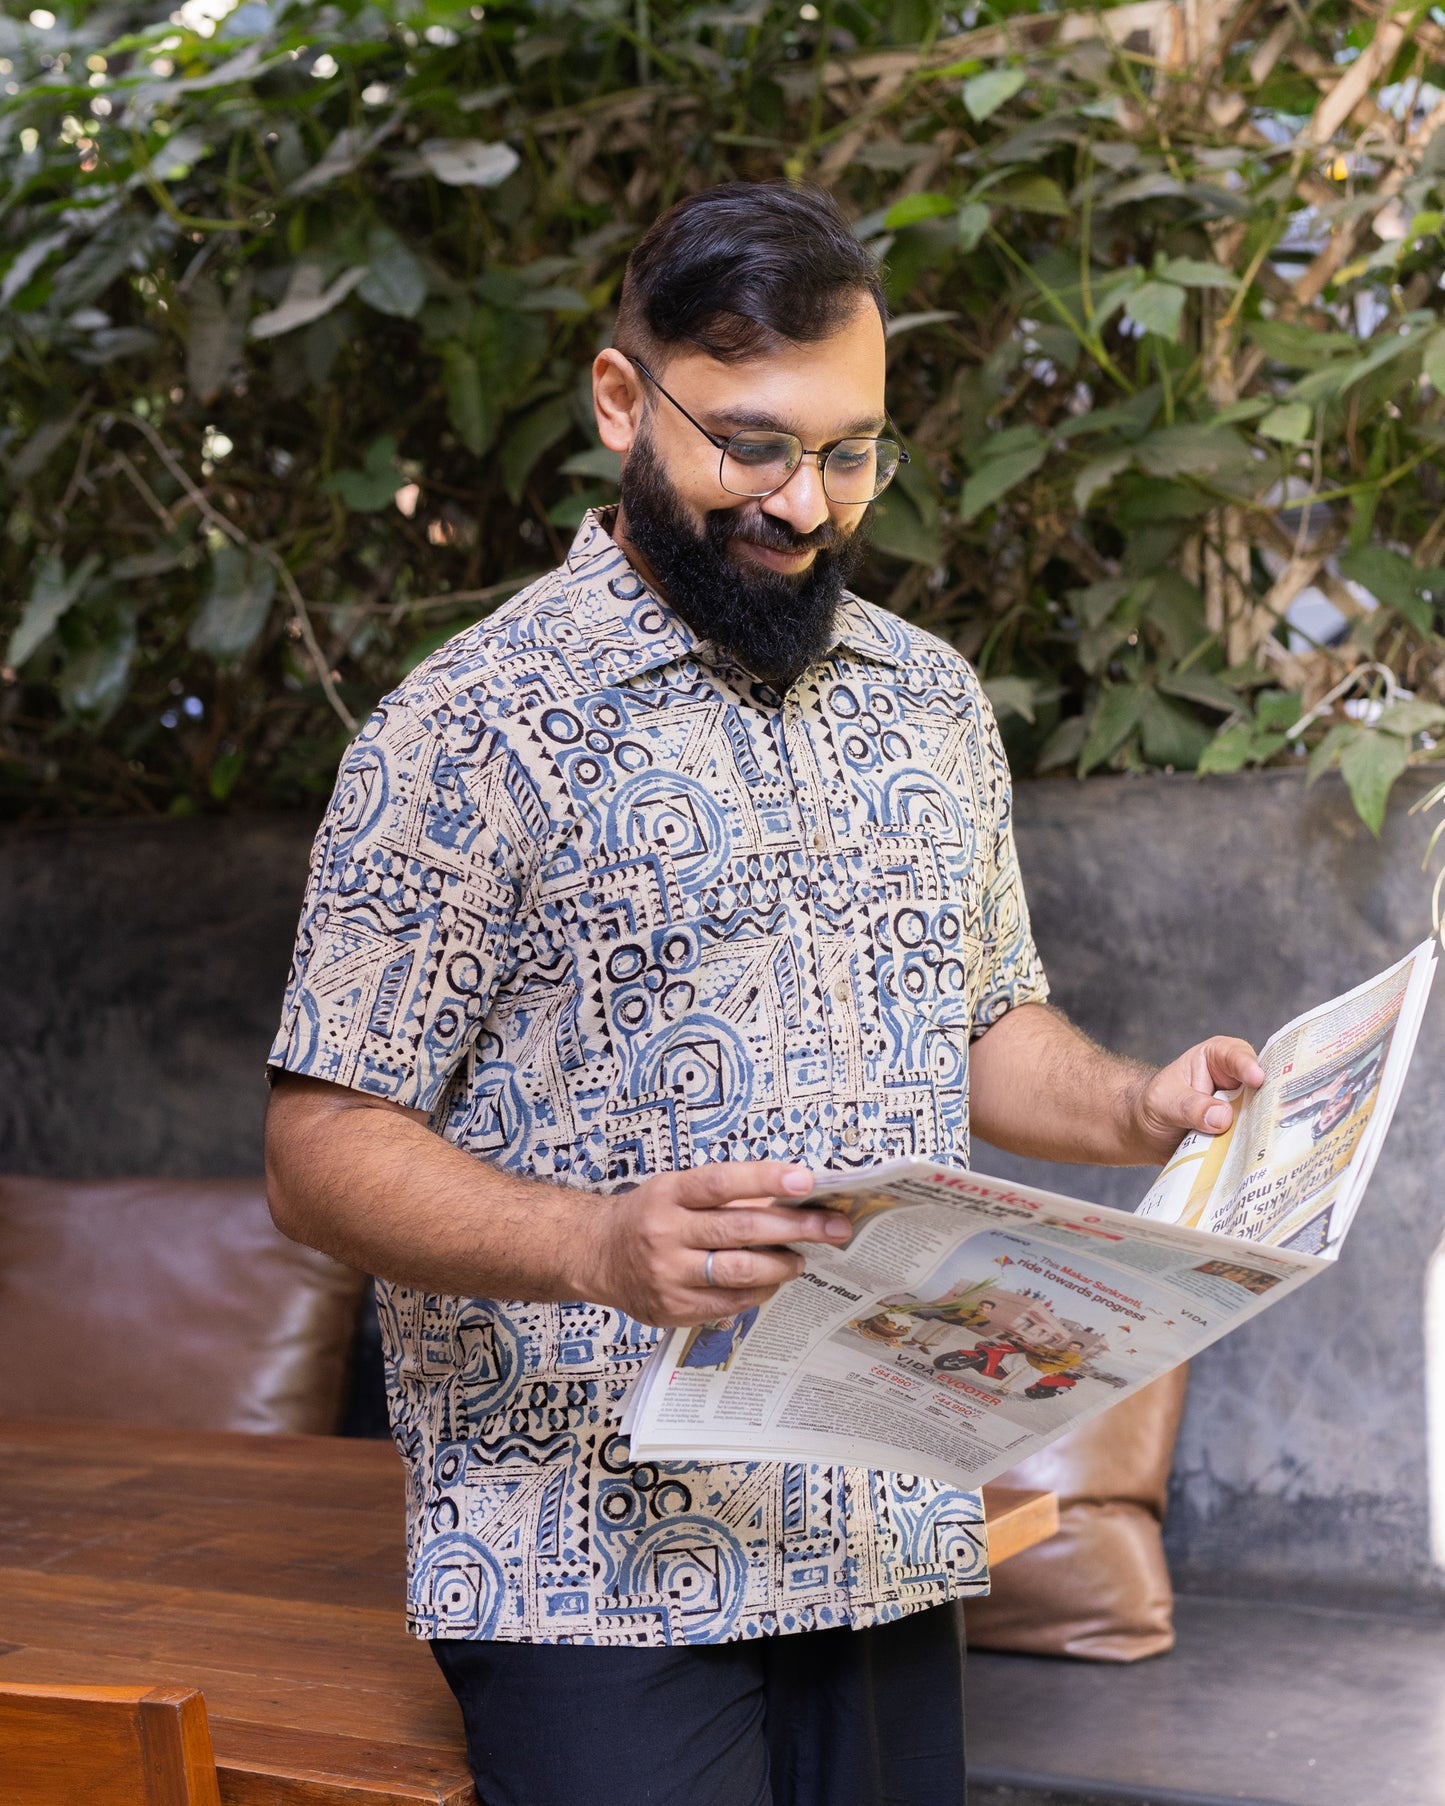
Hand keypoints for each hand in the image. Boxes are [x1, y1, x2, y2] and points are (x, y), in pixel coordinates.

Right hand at [580, 1162, 852, 1327]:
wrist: (597, 1254)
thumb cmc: (649, 1215)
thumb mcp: (676, 1189)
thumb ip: (726, 1195)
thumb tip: (790, 1198)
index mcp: (668, 1194)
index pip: (721, 1183)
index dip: (765, 1180)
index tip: (805, 1181)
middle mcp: (665, 1233)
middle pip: (741, 1230)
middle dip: (796, 1229)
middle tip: (834, 1228)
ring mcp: (668, 1274)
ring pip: (740, 1271)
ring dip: (781, 1265)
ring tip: (801, 1259)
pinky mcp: (672, 1308)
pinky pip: (729, 1303)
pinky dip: (758, 1292)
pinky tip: (771, 1282)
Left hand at [1130, 1037, 1265, 1164]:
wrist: (1147, 1134)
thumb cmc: (1155, 1105)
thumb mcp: (1163, 1102)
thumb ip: (1189, 1106)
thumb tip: (1222, 1117)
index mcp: (1216, 1059)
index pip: (1236, 1055)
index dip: (1248, 1065)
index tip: (1257, 1079)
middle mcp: (1235, 1082)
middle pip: (1263, 1085)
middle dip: (1272, 1098)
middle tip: (1279, 1113)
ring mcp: (1242, 1110)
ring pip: (1263, 1116)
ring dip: (1266, 1129)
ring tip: (1271, 1140)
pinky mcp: (1242, 1134)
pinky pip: (1255, 1140)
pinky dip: (1258, 1149)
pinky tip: (1262, 1159)